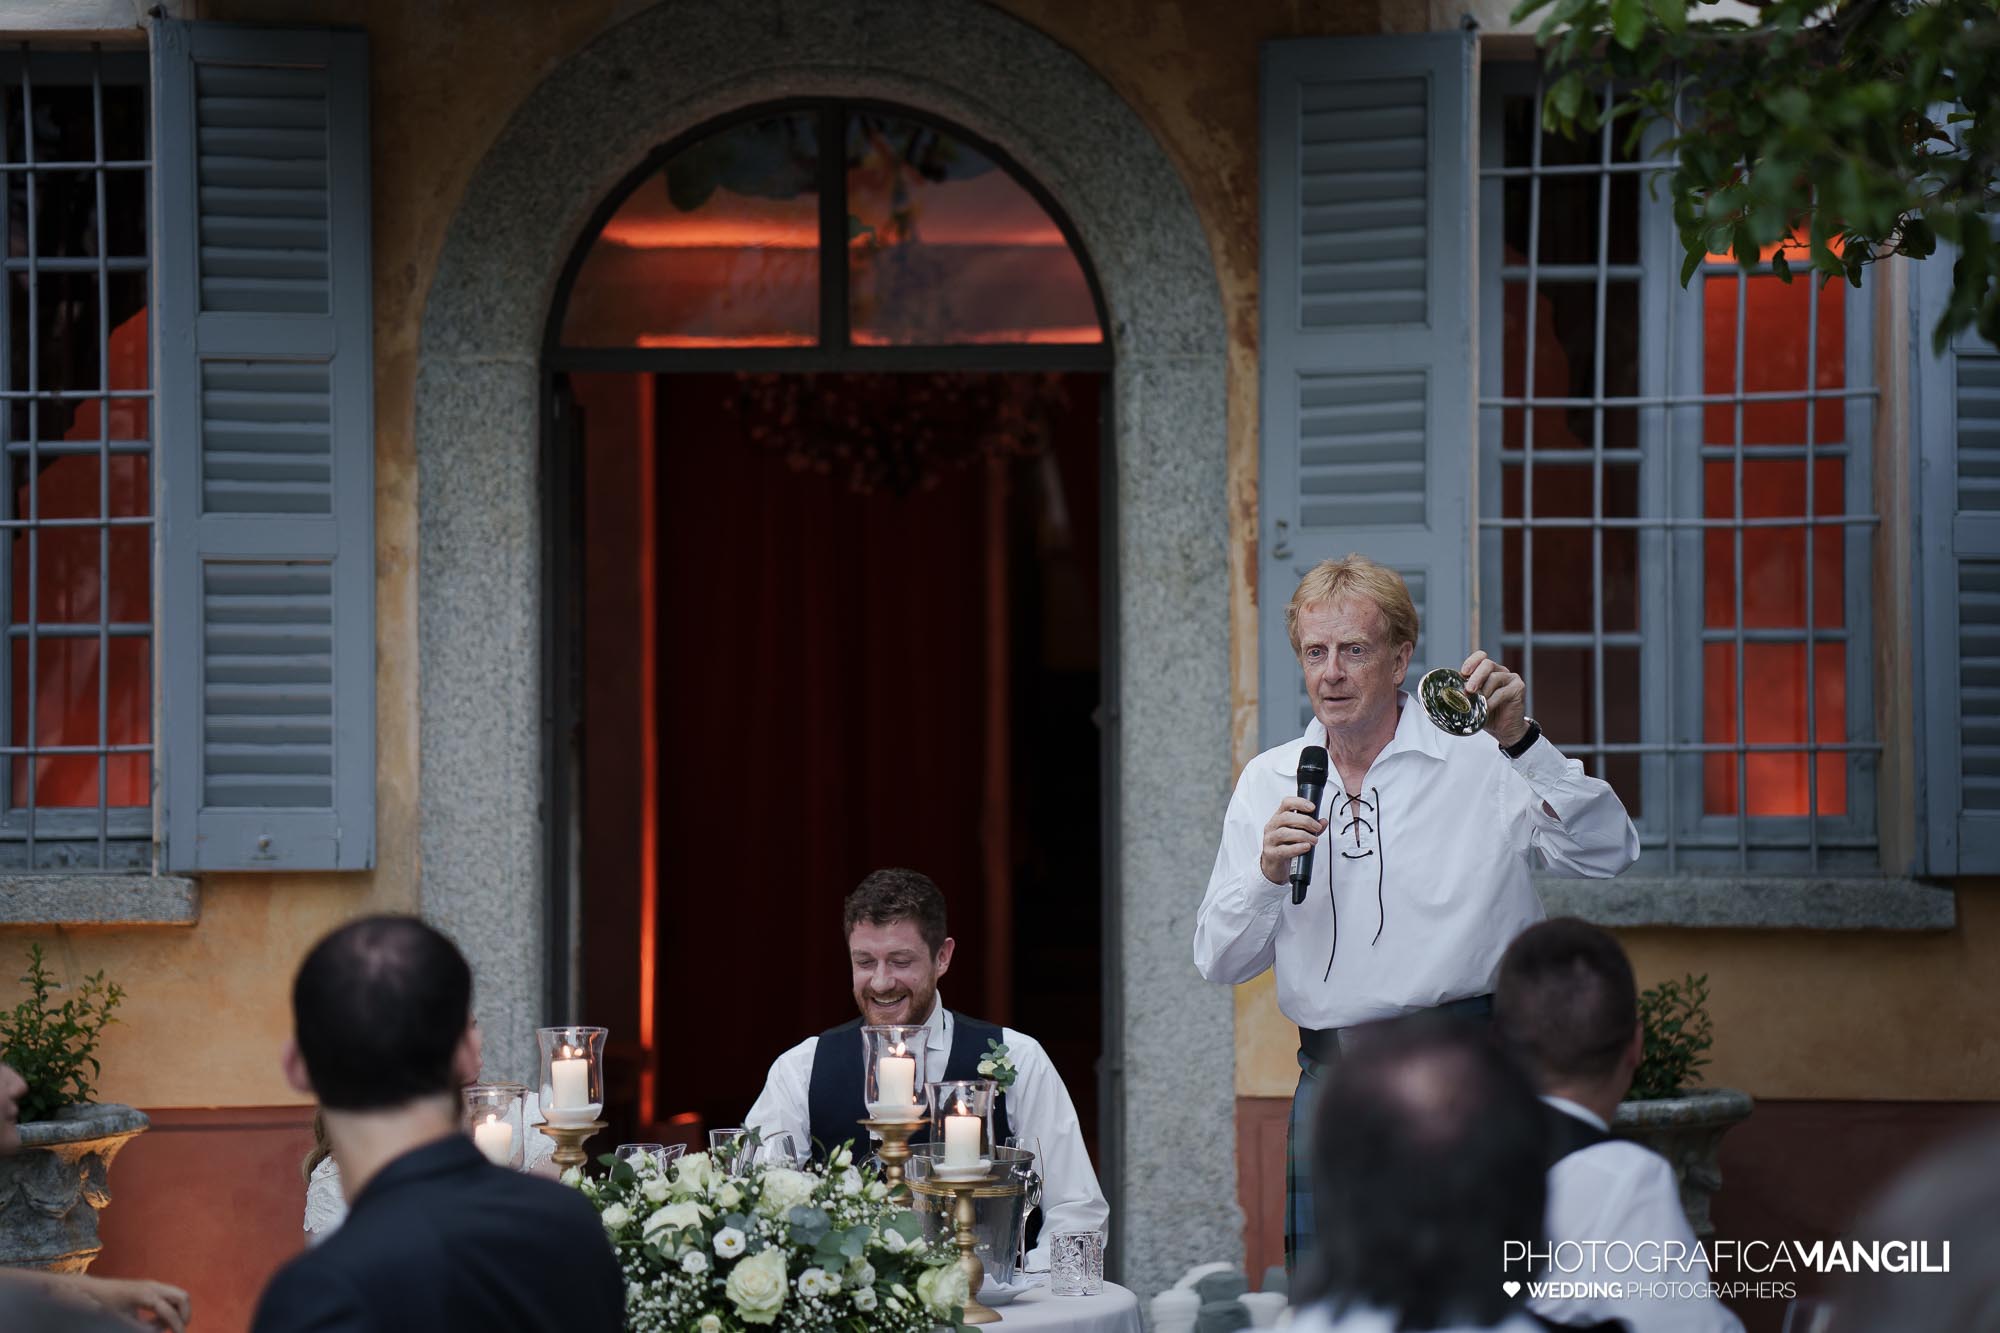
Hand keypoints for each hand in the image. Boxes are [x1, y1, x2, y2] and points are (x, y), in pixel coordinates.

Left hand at [76, 1275, 191, 1331]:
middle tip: (179, 1330)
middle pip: (182, 1297)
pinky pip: (170, 1295)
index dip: (177, 1327)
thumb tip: (163, 1330)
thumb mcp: (124, 1323)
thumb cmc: (106, 1309)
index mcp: (146, 1296)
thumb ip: (145, 1329)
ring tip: (171, 1326)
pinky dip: (172, 1307)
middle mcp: (153, 1286)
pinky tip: (161, 1320)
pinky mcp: (151, 1286)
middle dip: (185, 1315)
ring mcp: (153, 1284)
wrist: (92, 1292)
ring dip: (179, 1310)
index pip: (169, 1312)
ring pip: (178, 1295)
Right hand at [1260, 796, 1326, 885]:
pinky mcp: (1271, 854)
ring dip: (1302, 835)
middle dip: (1305, 821)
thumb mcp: (1298, 834)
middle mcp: (1272, 827)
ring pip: (1283, 833)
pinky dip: (1297, 848)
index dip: (1299, 802)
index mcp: (1278, 818)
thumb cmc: (1285, 847)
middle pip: (1285, 817)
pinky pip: (1283, 850)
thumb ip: (1311, 828)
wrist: (1274, 866)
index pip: (1286, 803)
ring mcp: (1270, 840)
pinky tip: (1306, 847)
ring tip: (1313, 840)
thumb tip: (1323, 821)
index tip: (1312, 807)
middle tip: (1316, 828)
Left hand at [1461, 649, 1528, 748]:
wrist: (1504, 729)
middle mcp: (1499, 671)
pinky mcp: (1518, 688)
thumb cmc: (1488, 713)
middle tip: (1469, 690)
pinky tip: (1487, 708)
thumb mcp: (1473, 702)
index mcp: (1488, 671)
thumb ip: (1465, 693)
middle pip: (1487, 664)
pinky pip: (1502, 692)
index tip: (1463, 673)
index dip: (1471, 662)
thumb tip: (1450, 690)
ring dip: (1484, 692)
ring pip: (1494, 677)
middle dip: (1475, 676)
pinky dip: (1492, 701)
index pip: (1480, 657)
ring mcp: (1510, 678)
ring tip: (1479, 703)